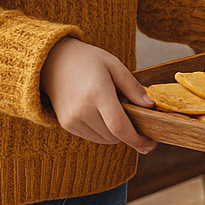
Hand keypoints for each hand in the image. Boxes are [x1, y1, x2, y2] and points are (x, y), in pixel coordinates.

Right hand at [39, 37, 156, 153]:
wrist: (53, 61)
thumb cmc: (87, 60)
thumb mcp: (114, 66)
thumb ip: (133, 87)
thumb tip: (150, 106)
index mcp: (97, 93)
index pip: (119, 126)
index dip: (137, 139)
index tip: (150, 144)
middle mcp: (82, 110)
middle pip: (114, 136)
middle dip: (129, 132)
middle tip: (135, 117)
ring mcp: (72, 119)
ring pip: (104, 139)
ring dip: (116, 133)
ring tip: (114, 110)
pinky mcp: (66, 124)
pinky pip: (92, 137)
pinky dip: (103, 131)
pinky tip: (101, 114)